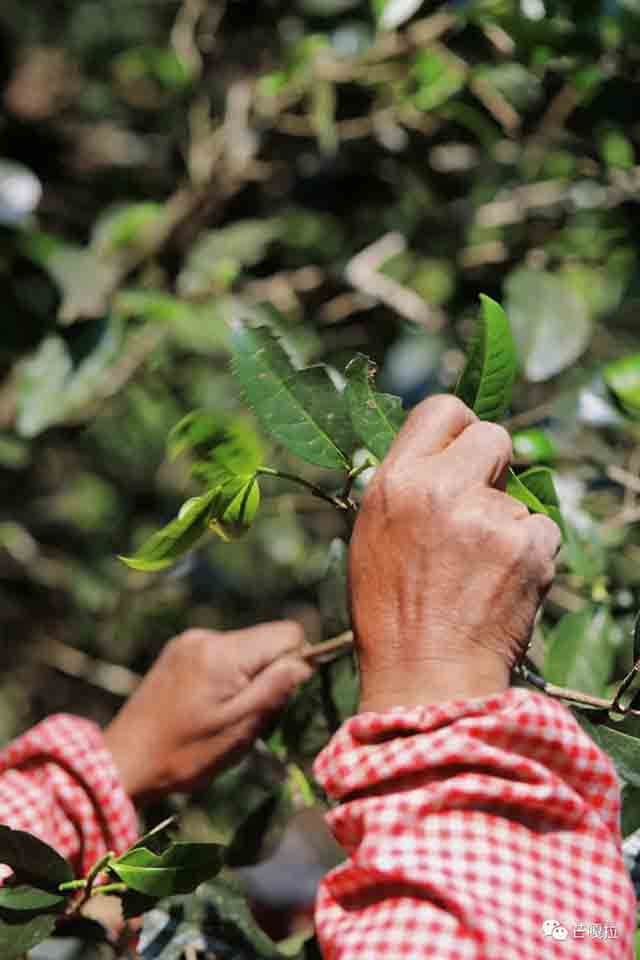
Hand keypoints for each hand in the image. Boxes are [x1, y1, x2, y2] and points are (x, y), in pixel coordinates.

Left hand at [104, 622, 310, 802]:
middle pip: (265, 640)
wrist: (123, 761)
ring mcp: (189, 641)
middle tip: (248, 714)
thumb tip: (306, 661)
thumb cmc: (185, 753)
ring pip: (245, 649)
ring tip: (223, 714)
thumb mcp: (239, 728)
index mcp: (224, 652)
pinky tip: (206, 706)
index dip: (296, 661)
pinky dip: (226, 676)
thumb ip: (276, 688)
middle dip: (269, 673)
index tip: (279, 696)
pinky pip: (221, 654)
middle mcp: (206, 636)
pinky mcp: (178, 651)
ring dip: (246, 677)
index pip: (288, 632)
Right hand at [349, 395, 560, 711]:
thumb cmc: (390, 616)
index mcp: (396, 482)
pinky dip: (531, 555)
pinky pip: (544, 530)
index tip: (463, 452)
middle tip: (479, 508)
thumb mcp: (372, 537)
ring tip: (479, 573)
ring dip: (508, 525)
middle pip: (494, 436)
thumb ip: (405, 488)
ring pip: (521, 496)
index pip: (443, 409)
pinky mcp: (528, 548)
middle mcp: (442, 489)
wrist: (425, 680)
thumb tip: (440, 459)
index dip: (459, 428)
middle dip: (494, 466)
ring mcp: (489, 518)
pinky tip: (504, 586)